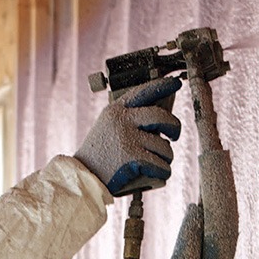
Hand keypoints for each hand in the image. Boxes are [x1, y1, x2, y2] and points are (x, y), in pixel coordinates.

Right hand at [74, 76, 182, 195]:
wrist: (82, 176)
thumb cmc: (99, 155)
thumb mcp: (108, 127)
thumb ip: (128, 120)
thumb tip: (161, 121)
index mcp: (116, 110)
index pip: (143, 91)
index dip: (162, 85)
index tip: (175, 83)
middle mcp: (122, 120)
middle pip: (161, 117)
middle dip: (174, 127)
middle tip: (174, 136)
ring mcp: (127, 137)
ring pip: (164, 146)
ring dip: (166, 158)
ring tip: (159, 163)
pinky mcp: (132, 157)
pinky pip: (160, 164)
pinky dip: (163, 171)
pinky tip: (159, 174)